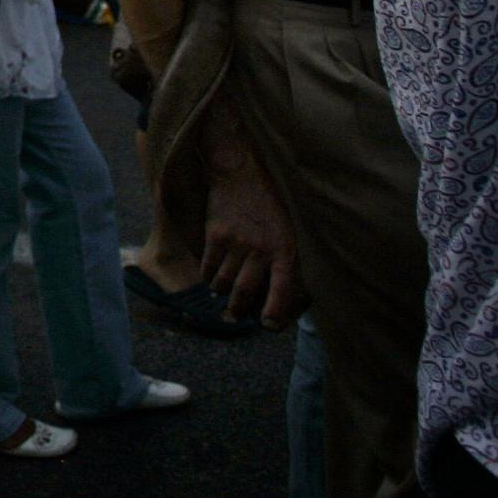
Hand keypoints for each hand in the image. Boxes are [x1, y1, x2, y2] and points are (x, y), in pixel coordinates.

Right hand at [202, 109, 306, 328]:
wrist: (241, 172)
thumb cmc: (270, 205)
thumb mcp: (288, 231)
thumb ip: (284, 260)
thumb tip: (272, 290)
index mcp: (285, 249)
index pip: (282, 290)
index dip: (275, 313)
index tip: (269, 325)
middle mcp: (261, 248)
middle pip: (245, 291)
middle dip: (240, 310)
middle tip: (235, 316)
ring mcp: (236, 241)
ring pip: (224, 282)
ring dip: (222, 293)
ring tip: (223, 295)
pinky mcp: (215, 234)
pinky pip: (209, 266)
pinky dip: (209, 276)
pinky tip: (212, 276)